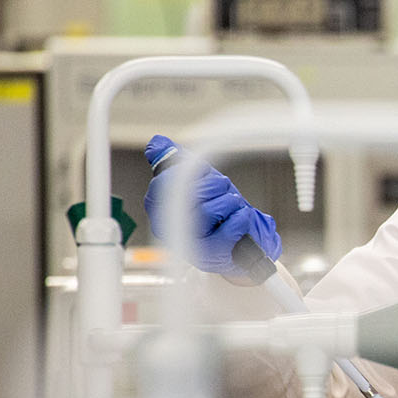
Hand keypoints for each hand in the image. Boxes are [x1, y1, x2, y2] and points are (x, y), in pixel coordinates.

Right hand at [143, 135, 282, 276]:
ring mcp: (190, 243)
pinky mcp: (213, 254)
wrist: (240, 240)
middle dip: (215, 185)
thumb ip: (175, 161)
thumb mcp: (196, 180)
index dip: (191, 172)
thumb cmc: (215, 212)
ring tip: (231, 207)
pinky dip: (241, 216)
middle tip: (222, 191)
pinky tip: (239, 219)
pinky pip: (231, 225)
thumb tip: (156, 143)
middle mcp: (169, 228)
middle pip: (191, 192)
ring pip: (212, 209)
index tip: (205, 171)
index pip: (164, 183)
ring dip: (230, 201)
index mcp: (159, 209)